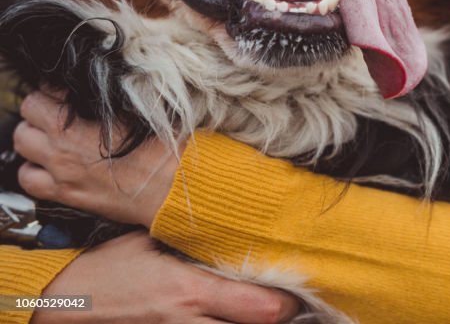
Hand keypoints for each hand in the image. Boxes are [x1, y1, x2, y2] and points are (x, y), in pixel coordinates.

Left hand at [14, 90, 178, 227]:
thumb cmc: (163, 146)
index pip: (43, 93)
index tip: (70, 93)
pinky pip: (28, 180)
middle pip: (27, 115)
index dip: (57, 90)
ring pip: (22, 146)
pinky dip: (34, 170)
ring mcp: (60, 172)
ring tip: (52, 137)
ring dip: (34, 138)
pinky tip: (51, 165)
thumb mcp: (140, 109)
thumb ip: (109, 99)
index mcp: (76, 123)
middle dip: (40, 110)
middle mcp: (61, 146)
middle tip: (59, 111)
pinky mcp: (66, 194)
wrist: (173, 186)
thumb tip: (96, 89)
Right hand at [34, 231, 300, 322]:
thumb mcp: (150, 243)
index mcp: (191, 291)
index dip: (287, 302)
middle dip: (277, 316)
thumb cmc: (106, 268)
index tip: (297, 287)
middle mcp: (188, 322)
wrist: (60, 301)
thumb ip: (193, 242)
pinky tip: (233, 316)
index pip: (262, 308)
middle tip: (288, 301)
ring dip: (251, 321)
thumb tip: (231, 226)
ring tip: (265, 307)